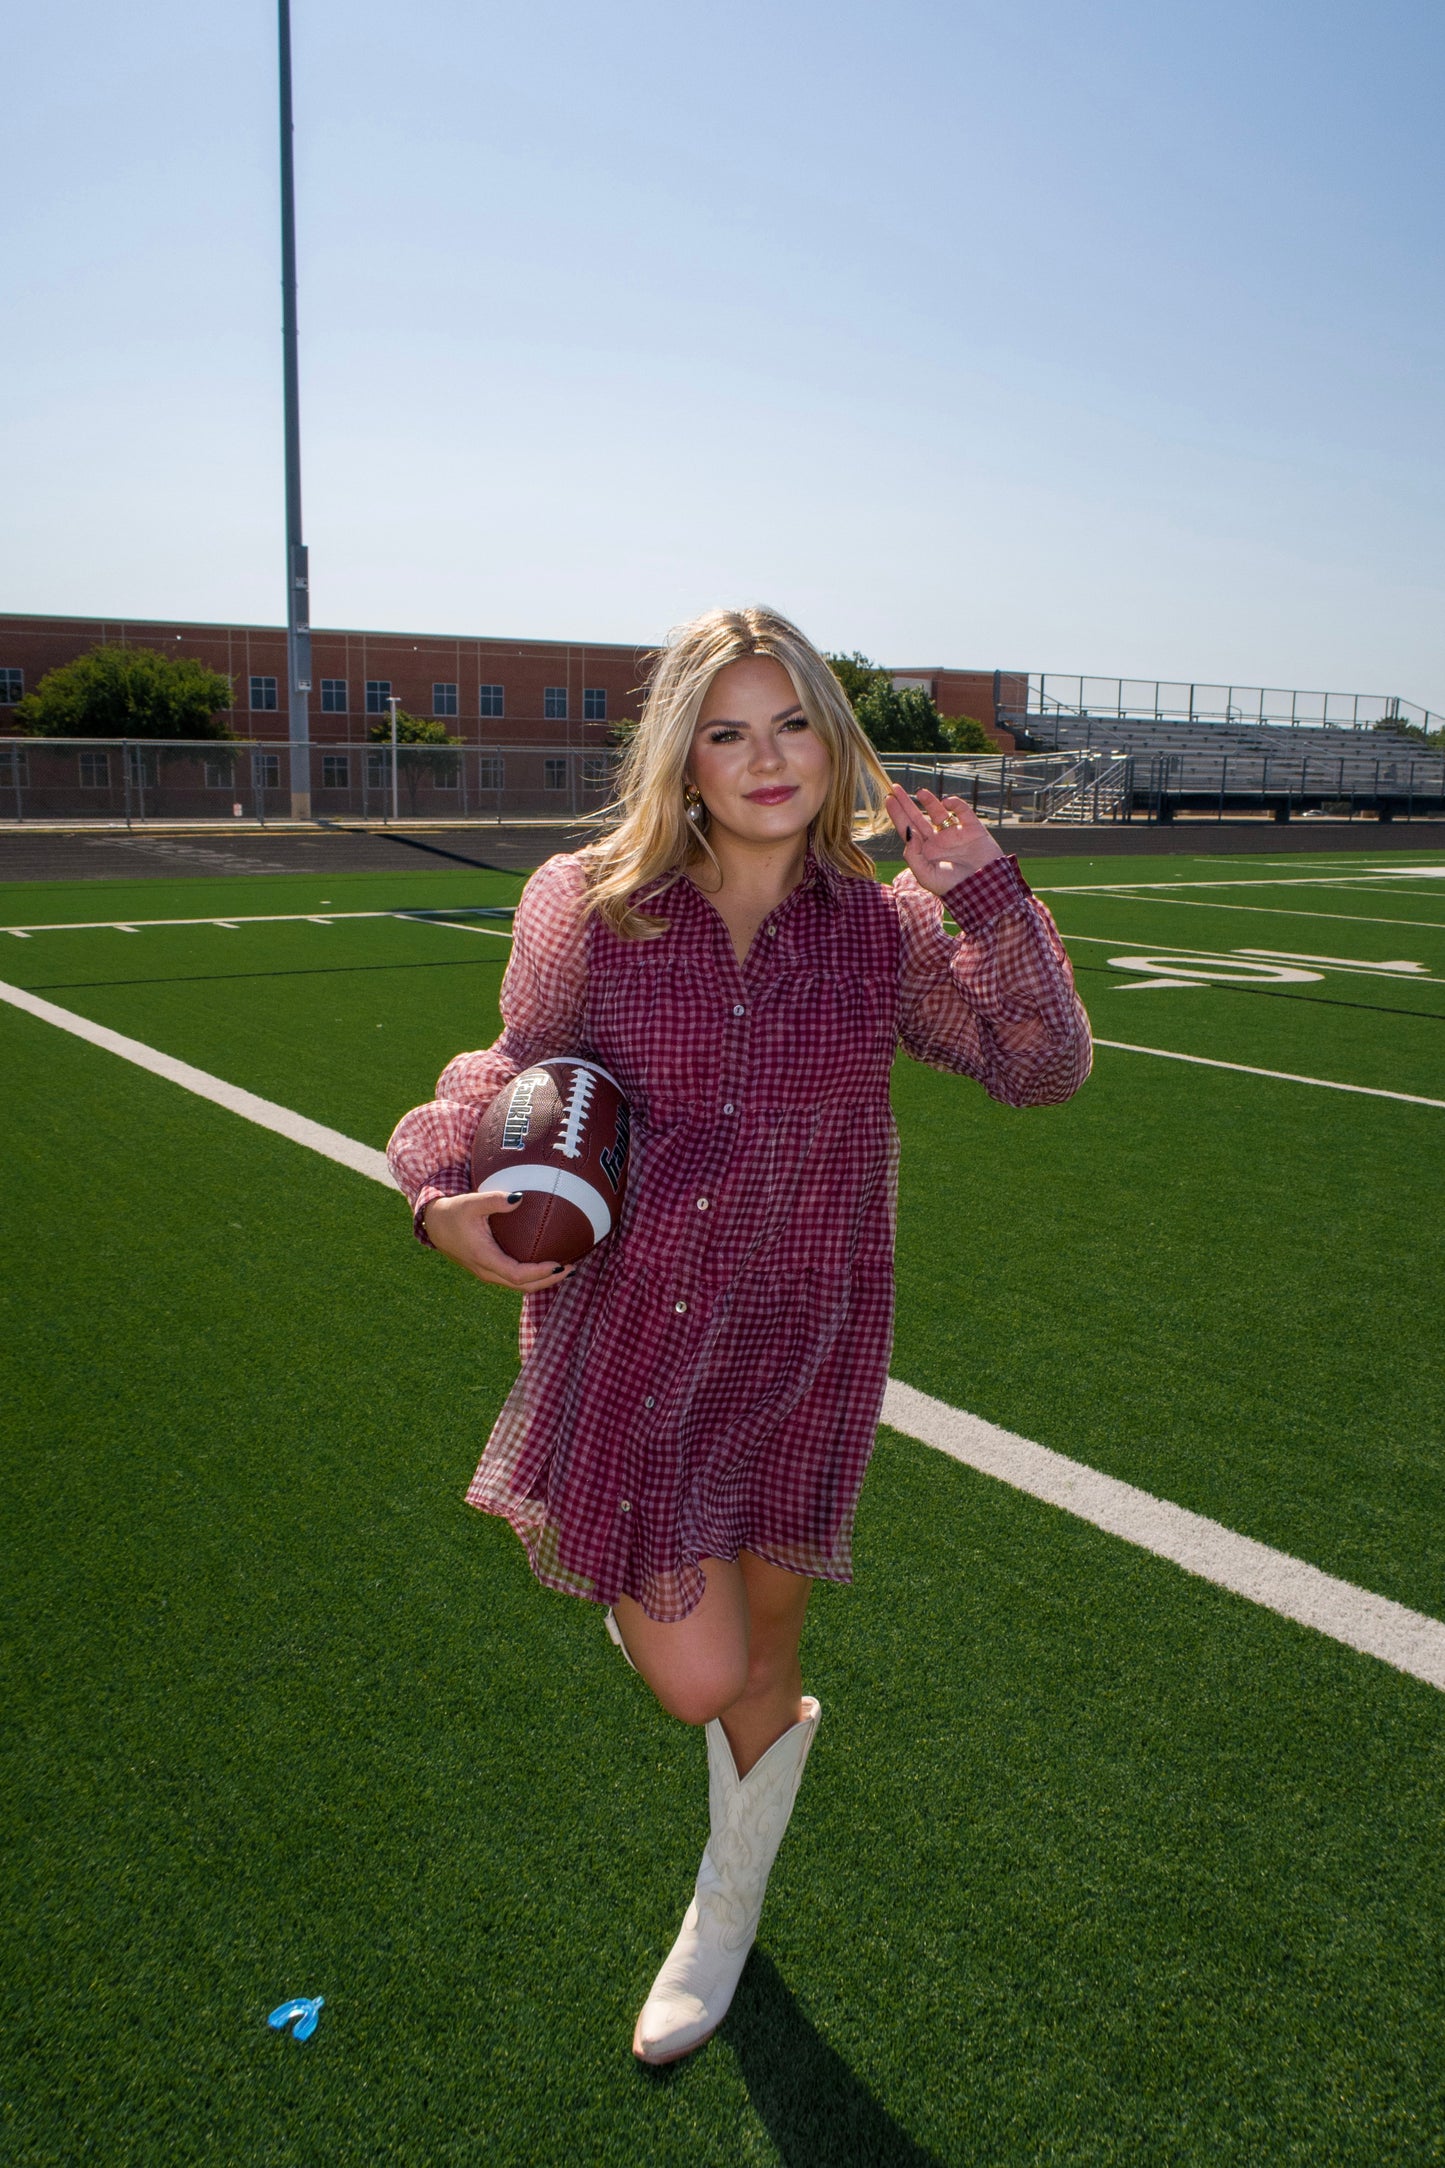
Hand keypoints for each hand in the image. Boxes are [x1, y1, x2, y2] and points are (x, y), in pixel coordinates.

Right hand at [422, 1191, 571, 1290]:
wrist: (434, 1224)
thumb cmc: (453, 1212)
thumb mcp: (471, 1202)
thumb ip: (495, 1200)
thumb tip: (520, 1197)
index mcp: (484, 1257)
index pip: (517, 1274)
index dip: (540, 1273)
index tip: (560, 1263)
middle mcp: (486, 1271)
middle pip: (522, 1286)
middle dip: (549, 1281)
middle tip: (571, 1268)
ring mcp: (487, 1273)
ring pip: (518, 1285)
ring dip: (542, 1281)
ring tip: (564, 1269)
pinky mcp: (488, 1269)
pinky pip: (513, 1279)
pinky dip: (532, 1276)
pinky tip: (545, 1263)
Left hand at [884, 784, 1004, 896]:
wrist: (984, 889)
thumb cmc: (953, 887)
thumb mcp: (926, 876)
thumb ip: (913, 855)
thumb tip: (908, 832)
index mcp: (925, 852)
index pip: (907, 830)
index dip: (897, 815)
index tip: (888, 800)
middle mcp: (937, 841)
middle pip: (917, 818)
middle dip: (906, 803)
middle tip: (894, 788)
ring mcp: (954, 833)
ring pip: (938, 812)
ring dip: (929, 801)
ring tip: (919, 792)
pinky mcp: (971, 828)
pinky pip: (962, 811)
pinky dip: (955, 804)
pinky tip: (946, 802)